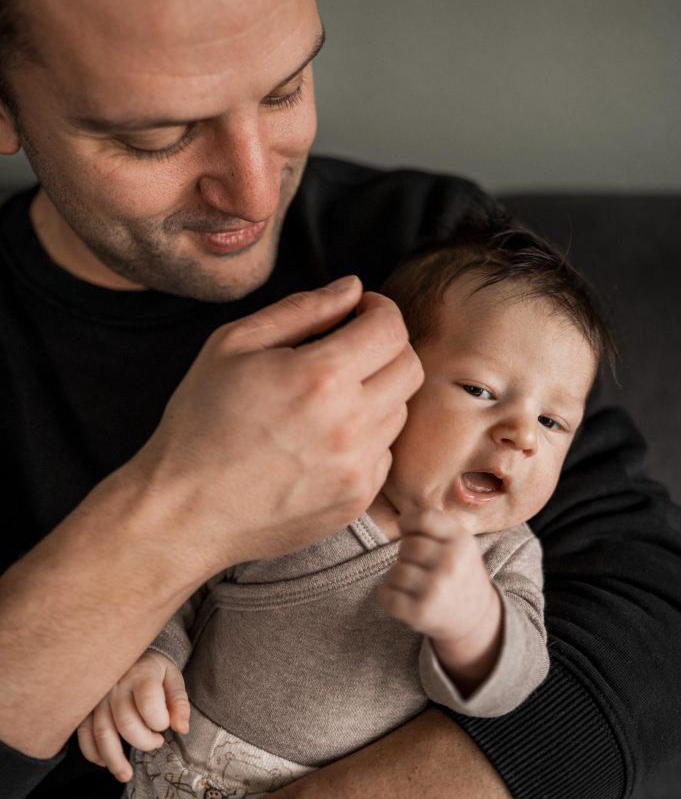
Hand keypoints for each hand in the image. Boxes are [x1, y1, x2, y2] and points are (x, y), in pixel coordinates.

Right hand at [77, 651, 188, 781]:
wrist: (127, 652)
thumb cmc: (154, 669)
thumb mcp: (172, 678)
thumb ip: (179, 703)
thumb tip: (182, 729)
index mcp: (142, 674)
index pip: (149, 705)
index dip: (160, 722)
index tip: (165, 726)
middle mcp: (117, 685)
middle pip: (126, 723)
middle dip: (144, 742)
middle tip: (156, 743)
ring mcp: (98, 696)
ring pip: (102, 732)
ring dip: (114, 759)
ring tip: (126, 775)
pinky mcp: (86, 706)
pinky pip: (84, 733)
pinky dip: (91, 752)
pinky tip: (104, 762)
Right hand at [130, 277, 423, 569]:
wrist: (185, 510)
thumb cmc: (200, 422)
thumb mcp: (233, 345)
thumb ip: (301, 309)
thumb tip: (351, 288)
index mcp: (319, 377)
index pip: (390, 328)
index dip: (379, 309)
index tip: (359, 312)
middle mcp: (349, 424)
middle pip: (410, 367)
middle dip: (387, 346)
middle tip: (352, 348)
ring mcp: (357, 468)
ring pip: (401, 410)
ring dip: (377, 392)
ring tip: (329, 398)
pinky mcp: (357, 500)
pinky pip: (384, 453)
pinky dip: (365, 437)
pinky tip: (324, 439)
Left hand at [379, 511, 501, 689]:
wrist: (476, 618)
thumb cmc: (460, 573)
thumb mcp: (460, 543)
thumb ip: (434, 526)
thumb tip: (401, 521)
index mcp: (461, 540)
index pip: (423, 518)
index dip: (408, 522)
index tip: (408, 532)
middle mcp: (450, 563)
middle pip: (406, 546)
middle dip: (406, 555)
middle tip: (419, 566)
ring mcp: (435, 589)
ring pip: (395, 571)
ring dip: (398, 577)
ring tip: (414, 583)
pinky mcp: (420, 612)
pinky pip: (386, 595)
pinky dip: (387, 596)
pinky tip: (402, 597)